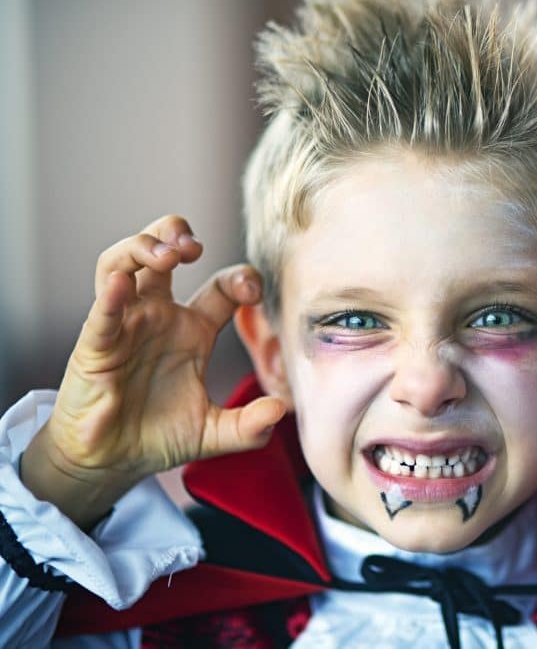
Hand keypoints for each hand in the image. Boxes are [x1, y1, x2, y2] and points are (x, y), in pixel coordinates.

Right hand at [21, 215, 285, 528]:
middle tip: (193, 245)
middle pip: (161, 254)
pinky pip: (101, 313)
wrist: (110, 462)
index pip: (221, 287)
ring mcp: (124, 326)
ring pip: (121, 265)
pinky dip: (109, 295)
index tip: (253, 292)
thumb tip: (281, 411)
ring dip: (141, 249)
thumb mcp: (214, 434)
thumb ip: (249, 426)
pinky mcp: (95, 347)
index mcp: (193, 330)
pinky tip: (122, 282)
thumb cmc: (158, 436)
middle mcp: (158, 317)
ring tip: (166, 254)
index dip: (240, 279)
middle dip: (174, 235)